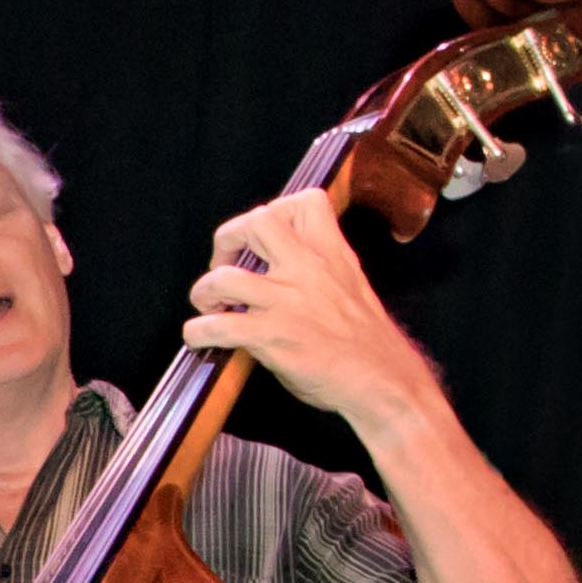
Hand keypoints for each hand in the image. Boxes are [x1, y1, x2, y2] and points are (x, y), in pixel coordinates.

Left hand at [181, 193, 425, 425]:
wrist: (384, 381)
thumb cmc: (366, 342)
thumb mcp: (350, 285)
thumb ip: (318, 269)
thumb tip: (277, 267)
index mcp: (332, 254)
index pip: (305, 201)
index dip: (275, 210)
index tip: (263, 238)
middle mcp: (308, 270)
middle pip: (257, 222)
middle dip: (227, 239)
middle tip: (223, 263)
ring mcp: (287, 302)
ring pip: (223, 277)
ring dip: (204, 291)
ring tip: (209, 306)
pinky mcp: (271, 336)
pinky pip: (217, 326)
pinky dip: (198, 331)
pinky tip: (202, 338)